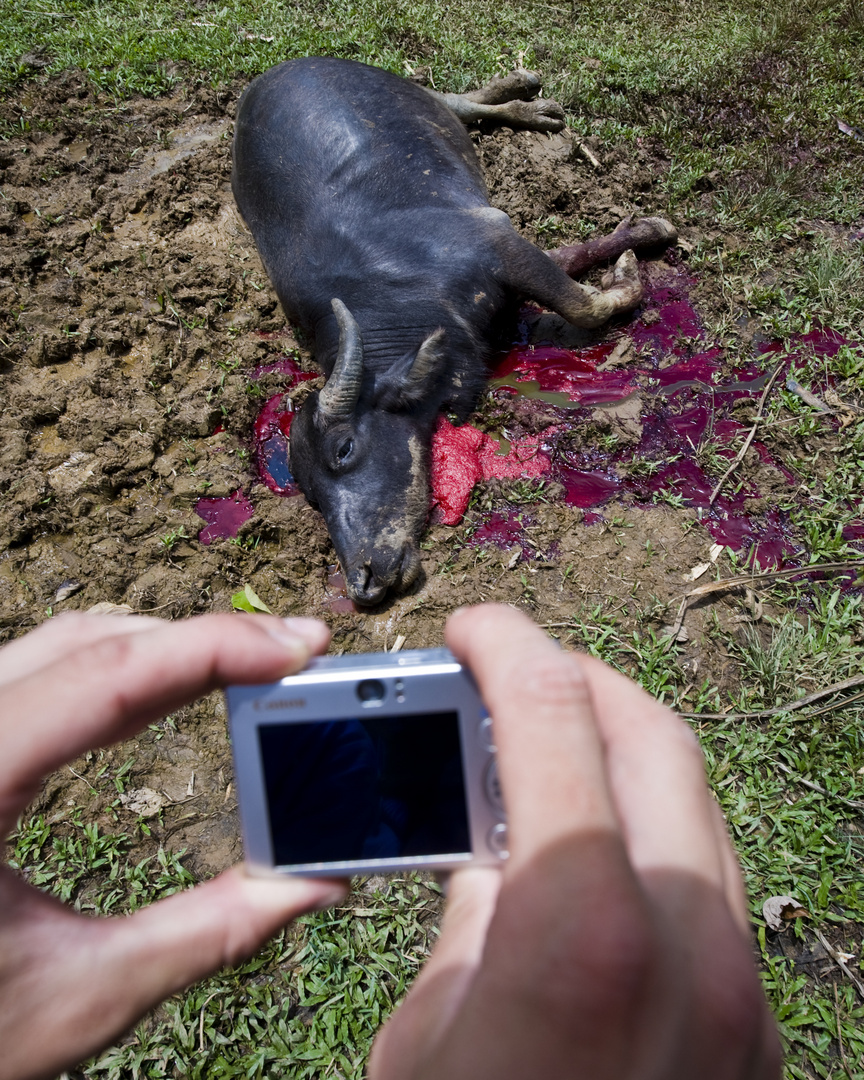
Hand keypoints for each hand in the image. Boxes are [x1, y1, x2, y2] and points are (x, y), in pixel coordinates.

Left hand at [0, 612, 346, 1079]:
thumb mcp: (83, 995)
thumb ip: (210, 933)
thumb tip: (314, 886)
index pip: (105, 677)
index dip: (212, 648)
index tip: (298, 649)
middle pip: (90, 642)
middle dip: (200, 640)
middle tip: (292, 660)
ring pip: (62, 645)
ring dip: (161, 646)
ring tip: (248, 668)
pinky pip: (41, 670)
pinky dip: (120, 666)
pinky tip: (168, 687)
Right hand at [369, 604, 780, 1079]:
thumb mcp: (424, 1034)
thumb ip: (472, 910)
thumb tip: (496, 836)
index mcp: (582, 936)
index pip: (555, 718)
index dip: (506, 645)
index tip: (471, 629)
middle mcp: (691, 950)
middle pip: (655, 738)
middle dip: (578, 679)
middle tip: (511, 676)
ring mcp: (742, 993)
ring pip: (699, 806)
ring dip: (624, 751)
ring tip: (550, 749)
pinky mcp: (756, 1030)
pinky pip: (714, 884)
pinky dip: (653, 834)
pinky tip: (597, 852)